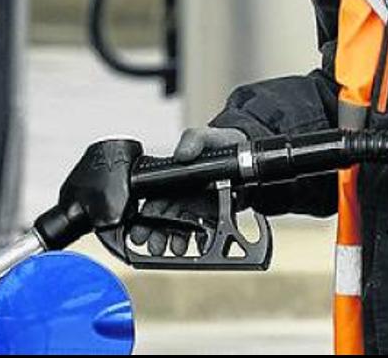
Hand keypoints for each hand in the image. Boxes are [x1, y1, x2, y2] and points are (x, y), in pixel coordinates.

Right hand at [128, 127, 247, 254]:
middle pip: (163, 219)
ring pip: (180, 229)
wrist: (248, 156)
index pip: (153, 199)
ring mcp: (197, 207)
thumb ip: (193, 140)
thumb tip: (182, 154)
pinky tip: (199, 249)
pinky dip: (201, 244)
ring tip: (175, 250)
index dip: (145, 215)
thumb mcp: (206, 137)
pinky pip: (205, 234)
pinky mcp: (215, 216)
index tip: (139, 228)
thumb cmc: (222, 144)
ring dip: (175, 241)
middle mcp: (182, 195)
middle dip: (155, 234)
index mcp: (174, 179)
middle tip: (152, 246)